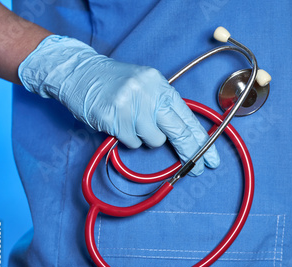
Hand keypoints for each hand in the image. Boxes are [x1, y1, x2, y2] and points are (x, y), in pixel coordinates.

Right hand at [18, 35, 218, 175]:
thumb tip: (186, 135)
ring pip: (153, 141)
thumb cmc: (115, 82)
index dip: (202, 140)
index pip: (188, 117)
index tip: (212, 158)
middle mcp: (149, 93)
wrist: (79, 72)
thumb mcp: (146, 86)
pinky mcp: (113, 118)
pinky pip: (131, 142)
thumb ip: (164, 106)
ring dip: (145, 138)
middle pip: (178, 132)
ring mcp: (131, 106)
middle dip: (190, 153)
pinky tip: (118, 123)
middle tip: (198, 169)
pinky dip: (127, 138)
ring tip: (132, 122)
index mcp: (161, 85)